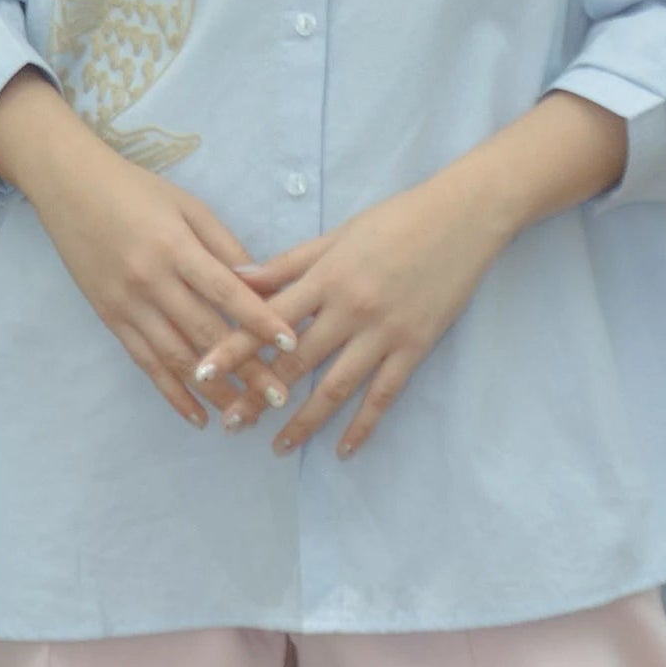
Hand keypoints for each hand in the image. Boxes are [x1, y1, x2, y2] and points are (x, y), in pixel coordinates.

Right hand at [23, 119, 301, 435]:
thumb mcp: (188, 205)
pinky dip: (172, 393)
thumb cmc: (136, 189)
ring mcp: (128, 304)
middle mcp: (151, 281)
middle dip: (247, 368)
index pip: (226, 292)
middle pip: (206, 332)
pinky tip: (197, 416)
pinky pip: (145, 363)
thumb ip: (223, 245)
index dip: (260, 320)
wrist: (70, 187)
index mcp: (175, 247)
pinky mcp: (110, 319)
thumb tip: (260, 284)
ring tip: (245, 414)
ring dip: (214, 390)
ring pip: (176, 357)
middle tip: (280, 396)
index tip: (292, 345)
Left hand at [191, 174, 510, 459]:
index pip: (269, 318)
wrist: (462, 217)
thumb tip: (240, 275)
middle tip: (229, 424)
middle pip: (295, 361)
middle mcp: (350, 308)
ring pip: (335, 387)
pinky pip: (383, 395)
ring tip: (277, 447)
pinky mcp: (414, 347)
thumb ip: (290, 262)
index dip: (234, 346)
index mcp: (327, 276)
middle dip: (258, 394)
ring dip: (304, 421)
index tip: (202, 370)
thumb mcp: (338, 234)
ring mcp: (384, 331)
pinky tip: (344, 449)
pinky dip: (363, 425)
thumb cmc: (396, 219)